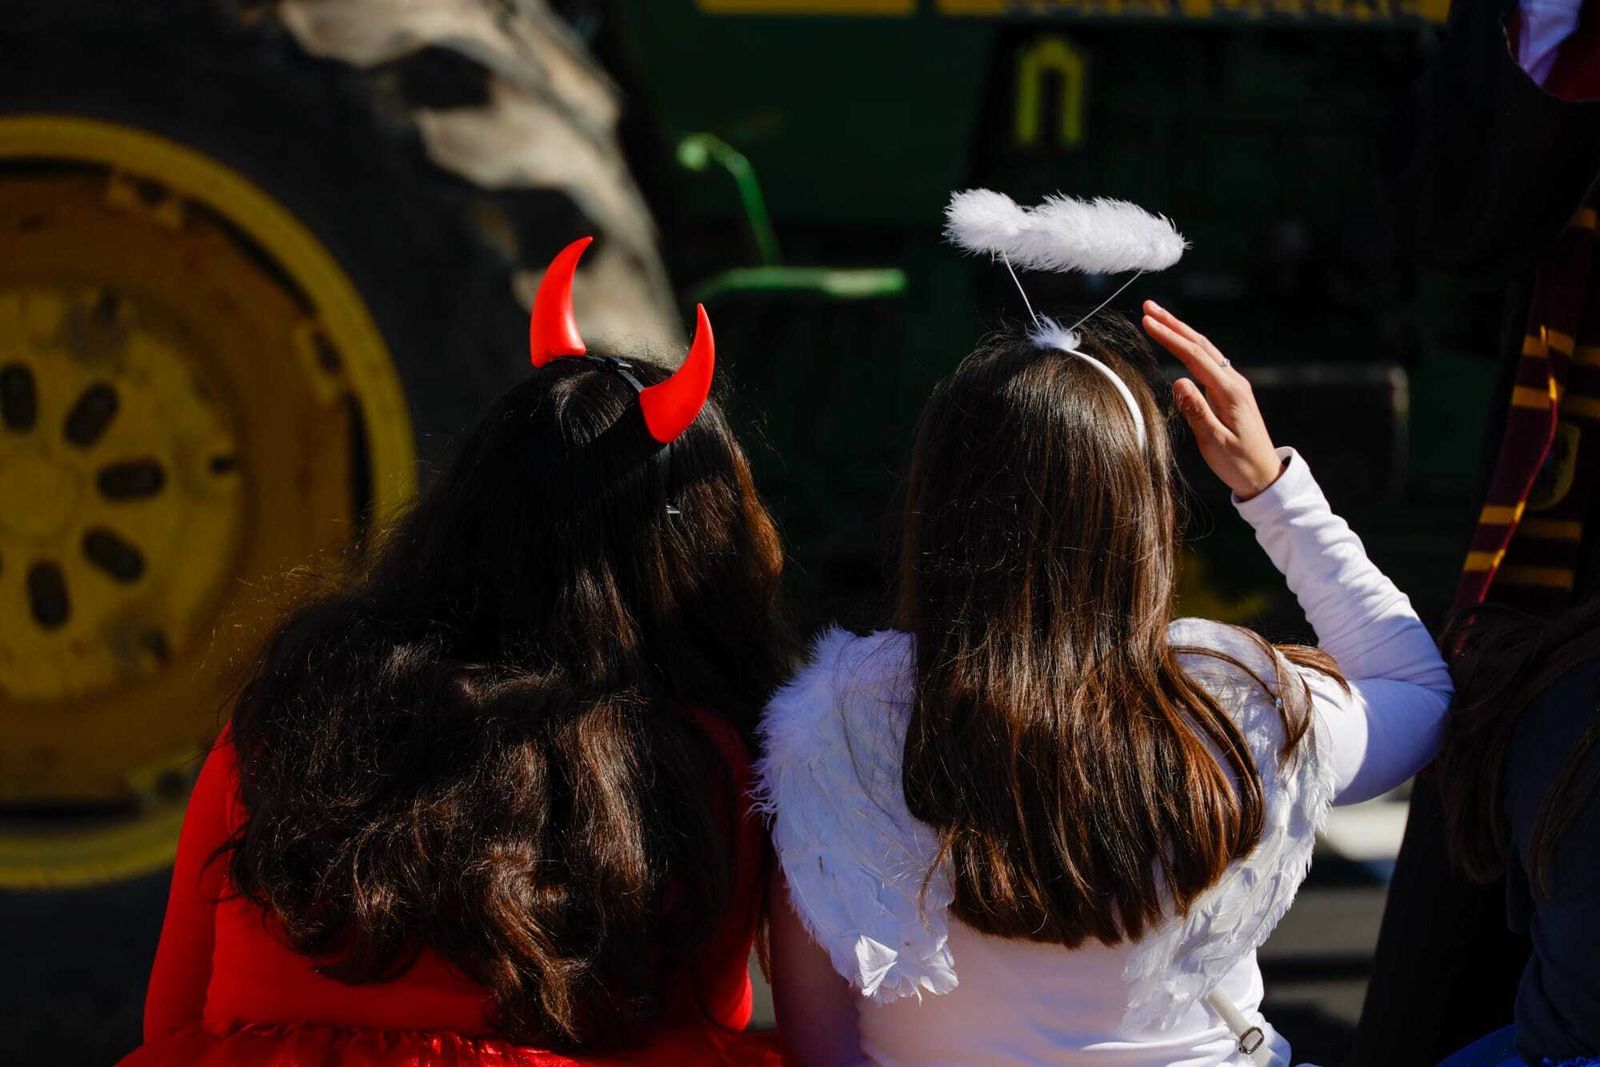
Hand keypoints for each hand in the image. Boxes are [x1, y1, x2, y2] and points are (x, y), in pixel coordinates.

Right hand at [1140, 300, 1282, 500]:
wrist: (1264, 476)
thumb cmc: (1239, 463)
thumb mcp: (1214, 442)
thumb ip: (1196, 411)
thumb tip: (1178, 380)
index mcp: (1230, 392)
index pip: (1195, 356)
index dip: (1170, 337)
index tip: (1148, 321)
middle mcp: (1234, 382)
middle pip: (1200, 344)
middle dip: (1173, 323)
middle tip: (1149, 306)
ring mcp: (1233, 384)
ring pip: (1204, 349)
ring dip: (1181, 331)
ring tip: (1159, 317)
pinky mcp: (1230, 391)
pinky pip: (1207, 361)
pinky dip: (1189, 346)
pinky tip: (1179, 341)